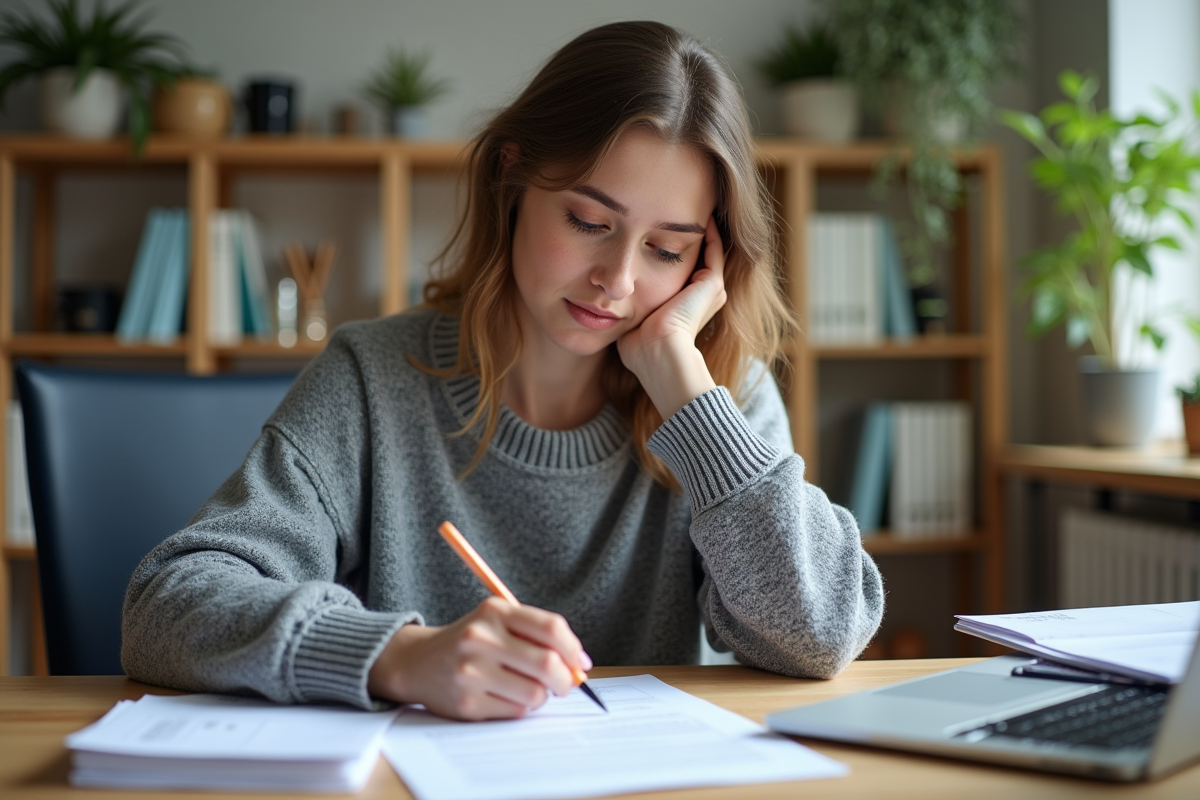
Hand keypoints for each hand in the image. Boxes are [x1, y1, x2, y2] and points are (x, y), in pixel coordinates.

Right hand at [367, 597, 591, 720]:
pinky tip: (502, 696)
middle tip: (564, 684)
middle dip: (565, 680)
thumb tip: (579, 667)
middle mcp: (480, 638)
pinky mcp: (467, 703)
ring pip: (535, 694)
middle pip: (547, 664)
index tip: (580, 663)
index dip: (574, 648)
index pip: (551, 628)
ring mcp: (471, 672)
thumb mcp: (497, 622)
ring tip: (525, 688)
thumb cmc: (470, 642)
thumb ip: (538, 636)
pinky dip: (519, 708)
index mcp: (494, 611)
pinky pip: (515, 712)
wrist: (417, 662)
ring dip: (540, 696)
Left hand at [617, 217, 726, 418]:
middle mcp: (701, 299)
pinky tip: (701, 212)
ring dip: (700, 230)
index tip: (657, 231)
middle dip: (686, 238)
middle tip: (675, 212)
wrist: (657, 353)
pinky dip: (709, 231)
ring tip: (692, 206)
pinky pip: (713, 249)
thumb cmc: (638, 346)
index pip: (680, 274)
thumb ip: (626, 307)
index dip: (670, 253)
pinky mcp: (711, 284)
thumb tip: (604, 300)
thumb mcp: (630, 320)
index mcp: (685, 308)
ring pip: (707, 252)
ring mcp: (709, 291)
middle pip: (696, 261)